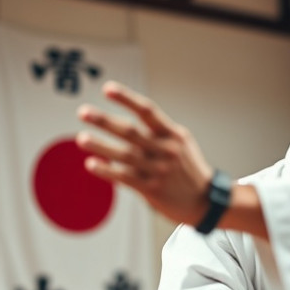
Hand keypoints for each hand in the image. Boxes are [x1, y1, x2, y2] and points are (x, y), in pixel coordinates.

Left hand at [76, 81, 213, 226]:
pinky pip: (124, 177)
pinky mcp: (152, 189)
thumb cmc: (189, 170)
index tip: (107, 89)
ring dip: (101, 146)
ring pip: (124, 155)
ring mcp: (159, 169)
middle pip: (131, 131)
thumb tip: (123, 124)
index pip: (147, 111)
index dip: (126, 98)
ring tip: (82, 138)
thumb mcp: (181, 144)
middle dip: (105, 121)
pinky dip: (107, 170)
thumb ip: (157, 133)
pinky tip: (92, 164)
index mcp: (173, 134)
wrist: (206, 200)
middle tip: (83, 112)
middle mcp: (166, 150)